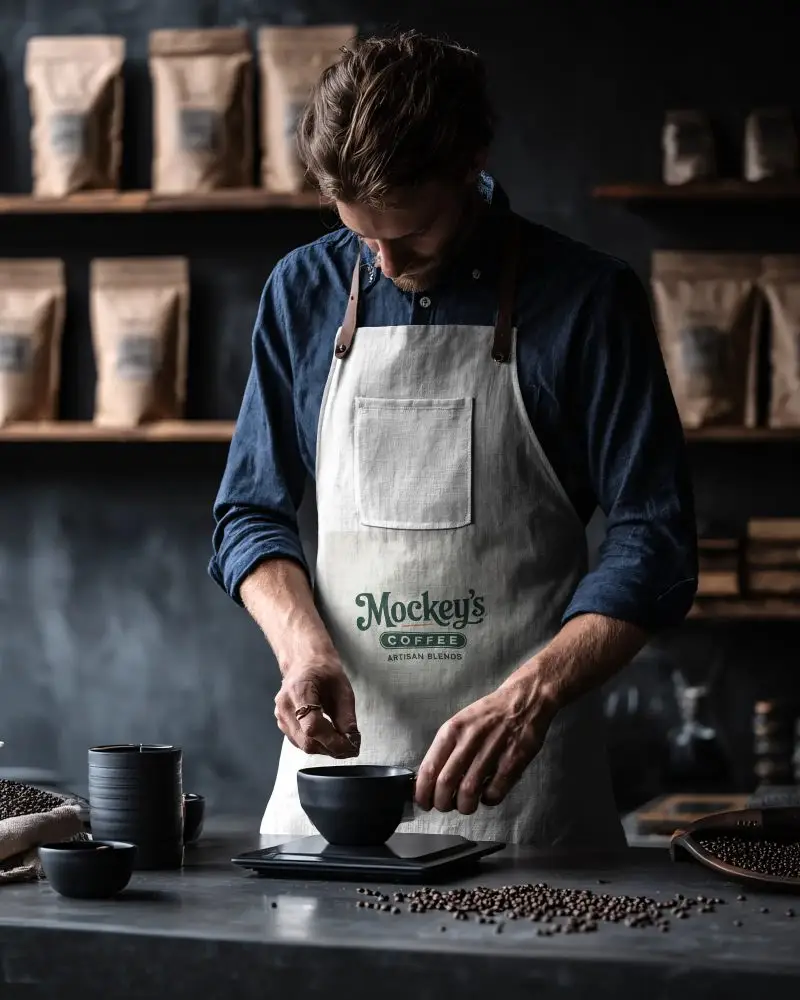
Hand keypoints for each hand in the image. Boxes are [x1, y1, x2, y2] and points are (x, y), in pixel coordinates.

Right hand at [274, 658, 360, 758]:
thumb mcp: (343, 689)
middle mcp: (284, 706)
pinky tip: (328, 737)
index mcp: (299, 691)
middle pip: (307, 740)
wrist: (304, 661)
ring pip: (303, 745)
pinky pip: (299, 741)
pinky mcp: (282, 723)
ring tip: (341, 741)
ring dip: (324, 748)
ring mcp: (280, 716)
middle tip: (350, 746)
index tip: (351, 746)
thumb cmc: (324, 671)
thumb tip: (352, 743)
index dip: (333, 741)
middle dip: (331, 748)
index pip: (313, 727)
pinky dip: (316, 744)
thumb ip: (347, 717)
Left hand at [415, 669, 554, 813]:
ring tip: (466, 805)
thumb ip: (446, 748)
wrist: (524, 700)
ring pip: (468, 792)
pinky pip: (494, 792)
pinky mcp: (513, 761)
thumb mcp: (460, 722)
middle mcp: (469, 740)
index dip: (423, 792)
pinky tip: (487, 795)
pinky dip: (487, 801)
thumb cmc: (489, 713)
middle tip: (445, 806)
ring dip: (464, 806)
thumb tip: (431, 779)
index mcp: (452, 730)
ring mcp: (492, 751)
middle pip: (445, 784)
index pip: (429, 768)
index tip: (424, 802)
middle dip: (442, 803)